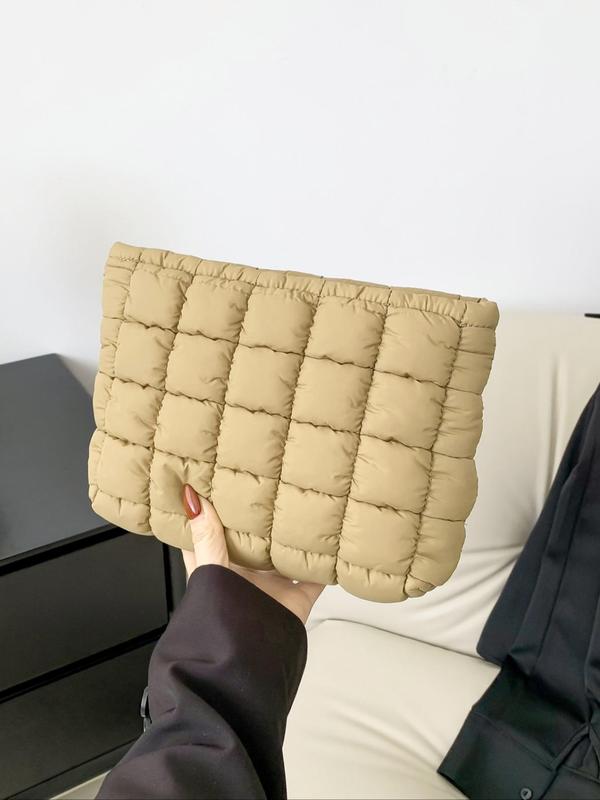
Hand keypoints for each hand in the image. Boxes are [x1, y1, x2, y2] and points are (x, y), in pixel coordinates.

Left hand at [181, 484, 323, 623]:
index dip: (212, 508)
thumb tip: (191, 497)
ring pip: (284, 554)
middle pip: (252, 539)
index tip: (218, 480)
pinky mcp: (294, 601)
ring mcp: (270, 588)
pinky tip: (334, 541)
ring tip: (304, 503)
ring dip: (293, 536)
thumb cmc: (219, 623)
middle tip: (270, 479)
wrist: (247, 667)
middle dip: (260, 516)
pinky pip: (314, 578)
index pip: (209, 533)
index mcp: (216, 567)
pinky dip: (325, 563)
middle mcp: (243, 575)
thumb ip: (206, 537)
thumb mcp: (210, 570)